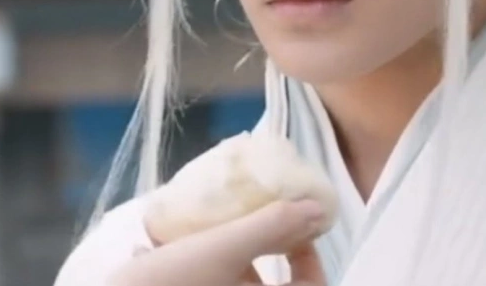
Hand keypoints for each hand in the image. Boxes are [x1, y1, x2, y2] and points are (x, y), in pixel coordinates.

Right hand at [108, 199, 328, 285]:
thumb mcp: (221, 250)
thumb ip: (271, 227)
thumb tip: (318, 208)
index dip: (310, 259)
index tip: (291, 227)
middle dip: (262, 253)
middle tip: (247, 219)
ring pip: (236, 285)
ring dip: (227, 260)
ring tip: (204, 230)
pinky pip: (205, 284)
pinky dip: (198, 270)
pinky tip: (167, 253)